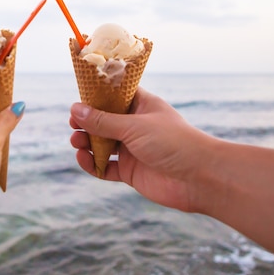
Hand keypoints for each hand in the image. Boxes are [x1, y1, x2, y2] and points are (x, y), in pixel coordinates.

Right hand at [69, 87, 215, 211]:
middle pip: (104, 121)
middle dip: (86, 122)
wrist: (199, 178)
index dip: (96, 96)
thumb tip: (75, 109)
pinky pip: (105, 168)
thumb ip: (103, 121)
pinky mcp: (131, 172)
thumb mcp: (134, 126)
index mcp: (142, 106)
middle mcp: (136, 126)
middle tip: (73, 124)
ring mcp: (133, 149)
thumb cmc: (173, 142)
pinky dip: (93, 165)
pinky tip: (84, 159)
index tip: (79, 99)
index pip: (115, 95)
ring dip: (87, 143)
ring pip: (102, 144)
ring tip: (77, 142)